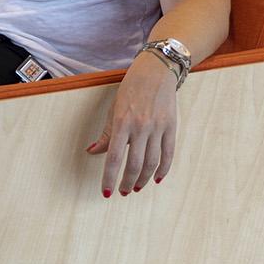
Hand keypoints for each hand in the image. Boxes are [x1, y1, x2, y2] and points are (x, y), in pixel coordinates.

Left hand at [86, 52, 178, 196]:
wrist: (156, 71)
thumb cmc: (131, 89)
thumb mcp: (114, 109)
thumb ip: (105, 134)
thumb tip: (92, 152)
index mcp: (122, 122)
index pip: (114, 158)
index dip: (110, 178)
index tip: (106, 192)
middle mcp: (141, 126)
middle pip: (135, 164)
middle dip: (127, 182)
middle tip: (122, 192)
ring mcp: (158, 127)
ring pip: (152, 162)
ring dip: (144, 179)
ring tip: (136, 187)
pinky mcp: (171, 127)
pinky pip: (168, 154)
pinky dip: (163, 169)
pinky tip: (157, 179)